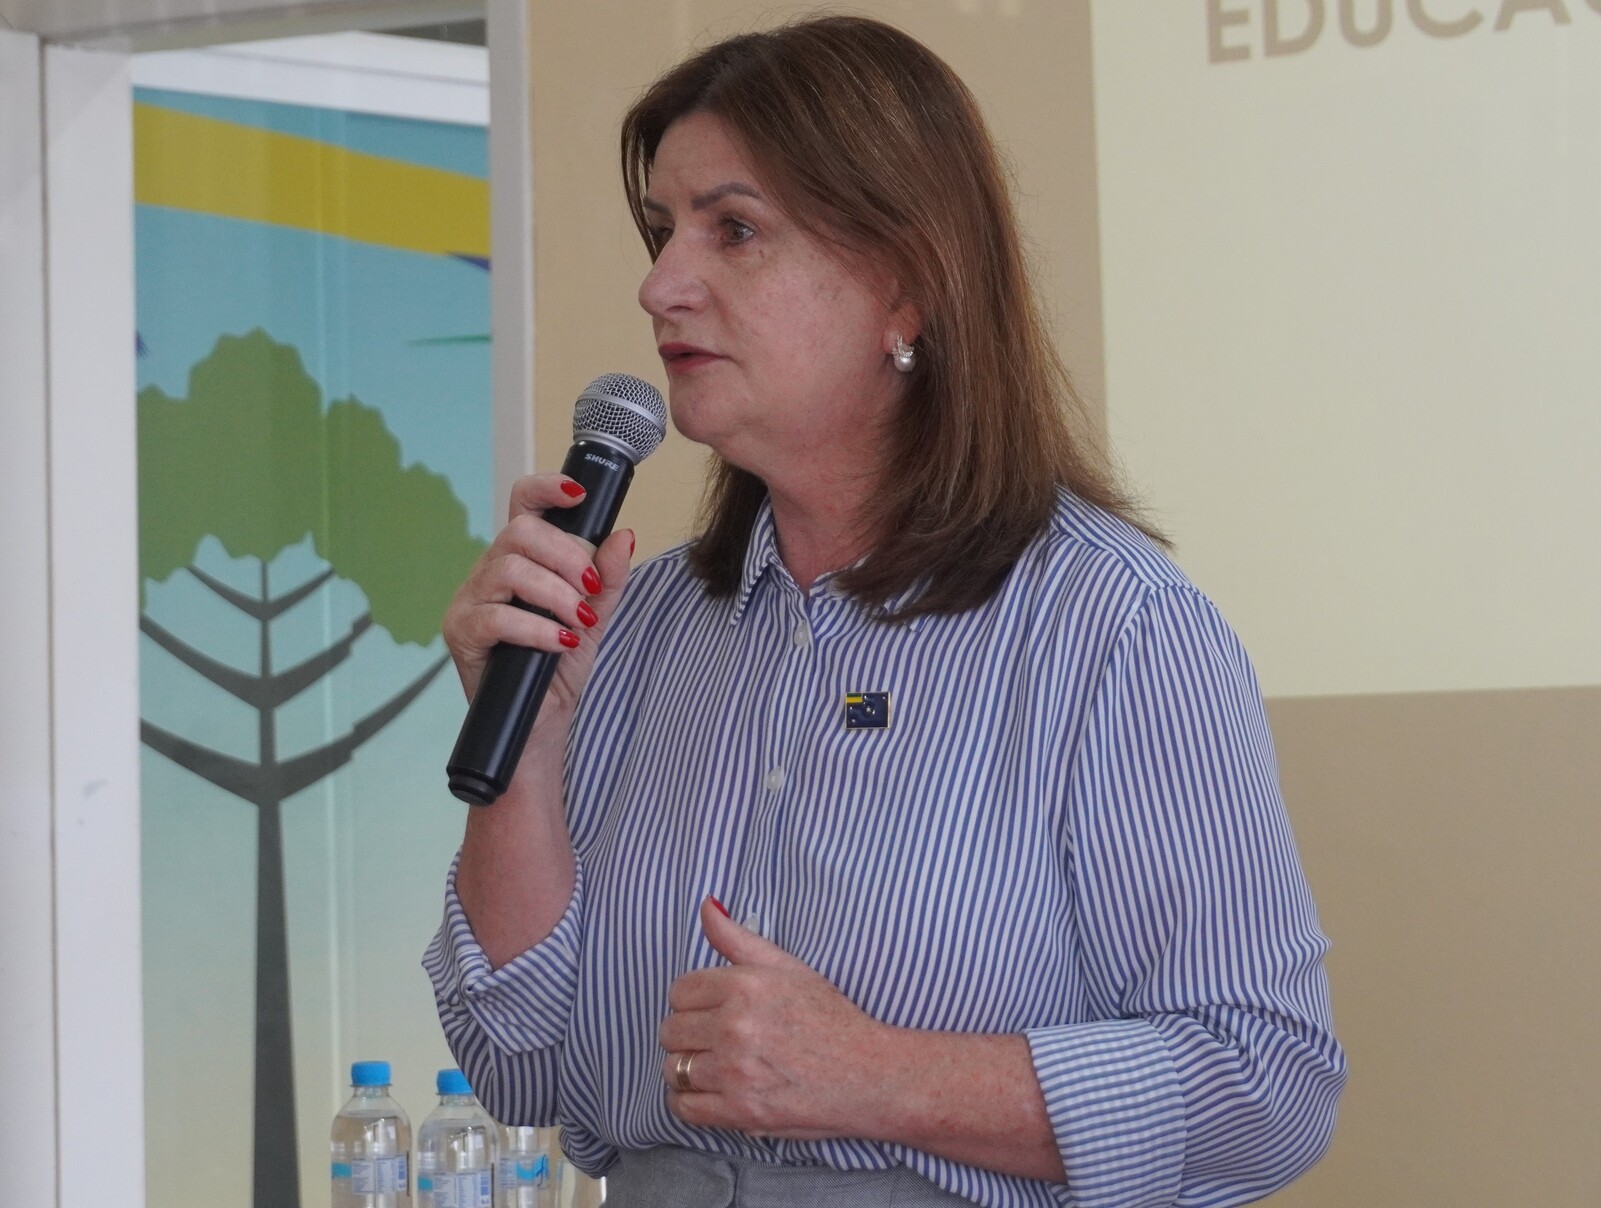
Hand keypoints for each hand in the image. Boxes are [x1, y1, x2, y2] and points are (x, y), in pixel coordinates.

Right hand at [442, 473, 632, 722]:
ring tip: (578, 621)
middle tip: (590, 589)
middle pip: (520, 531)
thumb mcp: (594, 618)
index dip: (546, 488)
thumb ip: (609, 579)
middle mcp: (489, 572)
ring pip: (509, 569)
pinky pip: (496, 616)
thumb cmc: (558, 667)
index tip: (579, 495)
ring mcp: (470, 600)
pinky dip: (536, 628)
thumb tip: (624, 536)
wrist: (540, 723)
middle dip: (566, 556)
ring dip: (555, 594)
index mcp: (520, 560)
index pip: (523, 506)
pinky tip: (559, 641)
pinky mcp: (461, 633)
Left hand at [658, 899, 891, 1139]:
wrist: (868, 1074)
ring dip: (689, 1068)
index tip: (711, 1011)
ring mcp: (736, 1071)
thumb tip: (707, 905)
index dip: (692, 1002)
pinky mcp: (740, 1111)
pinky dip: (689, 1101)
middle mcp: (735, 1026)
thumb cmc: (831, 1019)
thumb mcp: (789, 968)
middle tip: (715, 1039)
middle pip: (671, 1030)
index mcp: (744, 986)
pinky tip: (710, 1091)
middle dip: (688, 1034)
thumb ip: (739, 938)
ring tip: (715, 1066)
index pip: (680, 991)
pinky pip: (683, 1106)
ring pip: (674, 1068)